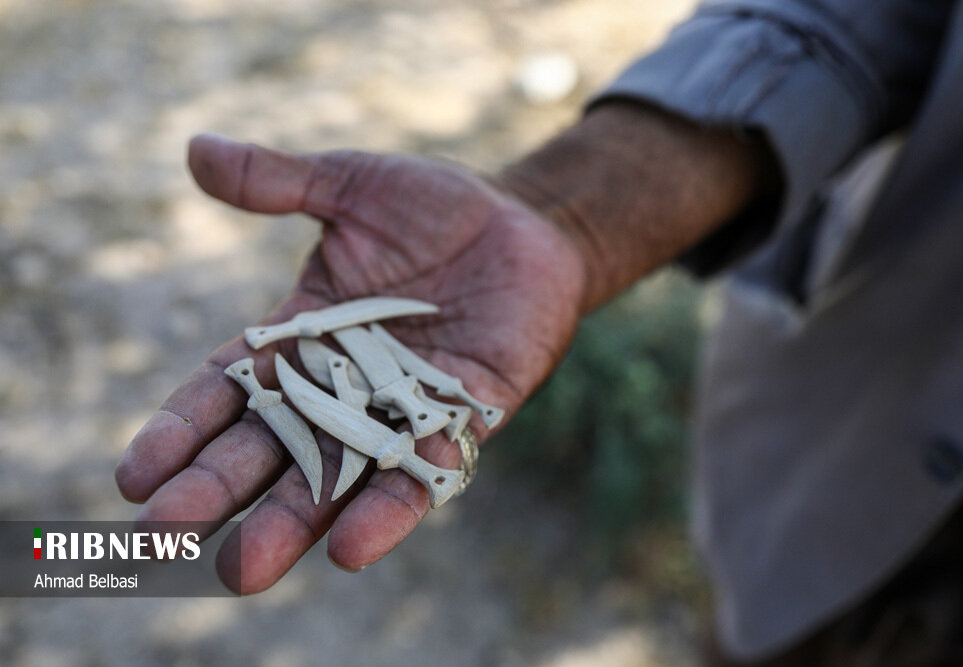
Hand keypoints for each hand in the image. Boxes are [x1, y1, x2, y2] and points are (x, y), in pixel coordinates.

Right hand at [115, 135, 585, 591]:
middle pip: (269, 446)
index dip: (183, 429)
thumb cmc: (438, 207)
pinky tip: (349, 548)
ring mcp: (402, 408)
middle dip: (216, 490)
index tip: (135, 475)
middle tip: (163, 538)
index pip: (229, 389)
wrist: (527, 228)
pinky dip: (389, 510)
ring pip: (336, 474)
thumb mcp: (353, 186)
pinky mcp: (462, 417)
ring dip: (288, 522)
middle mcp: (344, 385)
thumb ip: (281, 181)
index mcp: (303, 336)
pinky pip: (422, 472)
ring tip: (241, 570)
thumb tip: (195, 151)